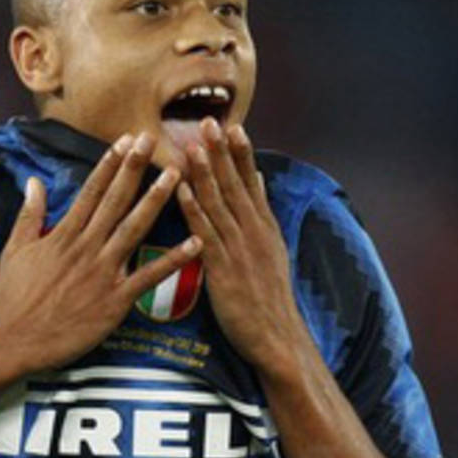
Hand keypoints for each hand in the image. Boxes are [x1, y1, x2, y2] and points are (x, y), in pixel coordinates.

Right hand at [0, 132, 201, 372]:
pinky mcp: (114, 301)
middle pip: (115, 201)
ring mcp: (102, 273)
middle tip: (153, 139)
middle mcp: (86, 247)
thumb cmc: (12, 297)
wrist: (13, 341)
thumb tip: (33, 181)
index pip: (91, 191)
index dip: (110, 164)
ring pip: (133, 229)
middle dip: (135, 168)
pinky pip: (148, 276)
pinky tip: (195, 242)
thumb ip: (29, 214)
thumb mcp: (14, 250)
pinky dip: (173, 260)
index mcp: (63, 234)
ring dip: (155, 201)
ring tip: (175, 175)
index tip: (125, 141)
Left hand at [177, 117, 306, 369]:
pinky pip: (204, 233)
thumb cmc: (269, 294)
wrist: (276, 336)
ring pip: (218, 204)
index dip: (240, 152)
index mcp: (263, 225)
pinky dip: (193, 209)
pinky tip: (181, 190)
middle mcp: (253, 231)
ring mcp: (238, 249)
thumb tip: (257, 179)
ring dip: (205, 173)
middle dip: (220, 152)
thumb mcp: (272, 248)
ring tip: (193, 145)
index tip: (232, 124)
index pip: (251, 181)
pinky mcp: (222, 269)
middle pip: (234, 185)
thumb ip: (261, 212)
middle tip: (208, 121)